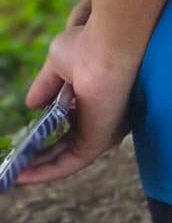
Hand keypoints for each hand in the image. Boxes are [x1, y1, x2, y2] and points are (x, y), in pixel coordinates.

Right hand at [19, 0, 137, 187]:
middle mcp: (105, 119)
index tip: (27, 144)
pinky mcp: (99, 141)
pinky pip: (69, 164)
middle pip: (68, 146)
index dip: (49, 134)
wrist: (108, 47)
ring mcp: (103, 131)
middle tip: (16, 166)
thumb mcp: (58, 64)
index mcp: (99, 100)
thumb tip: (32, 105)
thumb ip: (47, 86)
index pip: (73, 124)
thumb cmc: (89, 46)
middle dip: (41, 158)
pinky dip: (46, 172)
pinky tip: (21, 176)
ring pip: (66, 158)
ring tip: (13, 176)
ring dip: (39, 169)